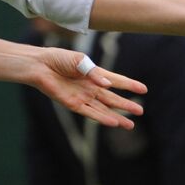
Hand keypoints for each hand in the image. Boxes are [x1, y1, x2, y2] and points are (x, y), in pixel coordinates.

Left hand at [28, 47, 146, 128]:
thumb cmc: (58, 59)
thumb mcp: (80, 61)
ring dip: (117, 116)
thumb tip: (108, 85)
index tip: (144, 90)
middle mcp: (91, 87)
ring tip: (131, 125)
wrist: (40, 65)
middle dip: (126, 105)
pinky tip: (113, 122)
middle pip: (112, 98)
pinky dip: (102, 118)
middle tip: (140, 112)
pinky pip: (90, 113)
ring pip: (104, 109)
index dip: (130, 84)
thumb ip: (94, 73)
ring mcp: (83, 97)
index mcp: (95, 74)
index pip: (117, 80)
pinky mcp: (73, 104)